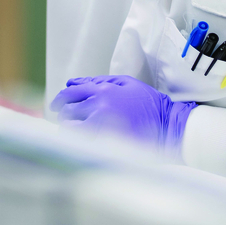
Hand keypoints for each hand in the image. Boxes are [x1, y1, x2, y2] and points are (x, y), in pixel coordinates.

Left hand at [49, 75, 194, 157]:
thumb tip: (70, 83)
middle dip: (66, 116)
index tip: (56, 106)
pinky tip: (84, 143)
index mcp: (103, 90)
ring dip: (70, 130)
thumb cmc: (149, 103)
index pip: (70, 94)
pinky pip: (81, 143)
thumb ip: (97, 81)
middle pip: (67, 111)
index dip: (59, 100)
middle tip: (70, 120)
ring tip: (78, 133)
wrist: (169, 125)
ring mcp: (101, 126)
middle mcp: (98, 106)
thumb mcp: (125, 83)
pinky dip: (78, 143)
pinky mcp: (106, 143)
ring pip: (70, 129)